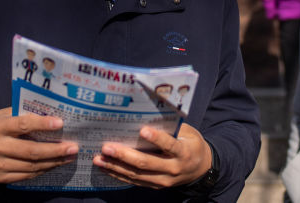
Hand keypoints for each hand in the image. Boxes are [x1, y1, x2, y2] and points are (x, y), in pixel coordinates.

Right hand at [0, 108, 78, 183]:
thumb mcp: (7, 114)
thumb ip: (26, 115)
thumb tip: (54, 116)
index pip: (23, 125)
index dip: (42, 124)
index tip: (60, 123)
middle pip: (31, 151)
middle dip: (55, 150)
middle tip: (73, 147)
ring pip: (32, 165)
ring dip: (54, 161)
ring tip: (70, 156)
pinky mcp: (0, 178)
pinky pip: (27, 175)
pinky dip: (44, 169)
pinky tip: (55, 163)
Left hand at [93, 123, 211, 188]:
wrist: (201, 169)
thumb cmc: (191, 144)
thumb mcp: (188, 133)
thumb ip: (171, 126)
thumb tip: (148, 113)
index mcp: (184, 152)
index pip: (170, 145)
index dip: (157, 138)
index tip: (142, 130)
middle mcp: (173, 168)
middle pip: (147, 163)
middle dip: (124, 155)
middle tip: (107, 147)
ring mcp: (164, 180)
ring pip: (137, 175)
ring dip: (116, 167)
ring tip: (99, 159)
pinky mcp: (156, 186)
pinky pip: (135, 181)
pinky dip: (119, 175)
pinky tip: (106, 168)